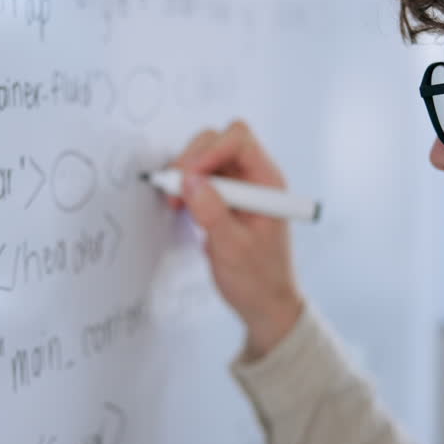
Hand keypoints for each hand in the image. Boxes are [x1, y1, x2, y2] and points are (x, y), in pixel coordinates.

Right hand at [169, 120, 304, 360]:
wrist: (263, 302)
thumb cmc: (258, 278)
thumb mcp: (233, 248)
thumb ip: (212, 212)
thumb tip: (189, 180)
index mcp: (268, 182)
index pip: (239, 140)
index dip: (211, 150)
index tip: (189, 176)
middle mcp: (254, 178)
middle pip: (218, 140)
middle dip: (192, 159)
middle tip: (175, 189)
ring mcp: (237, 186)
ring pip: (205, 156)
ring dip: (184, 172)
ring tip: (175, 201)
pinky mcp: (222, 197)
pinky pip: (199, 176)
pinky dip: (184, 185)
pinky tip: (179, 205)